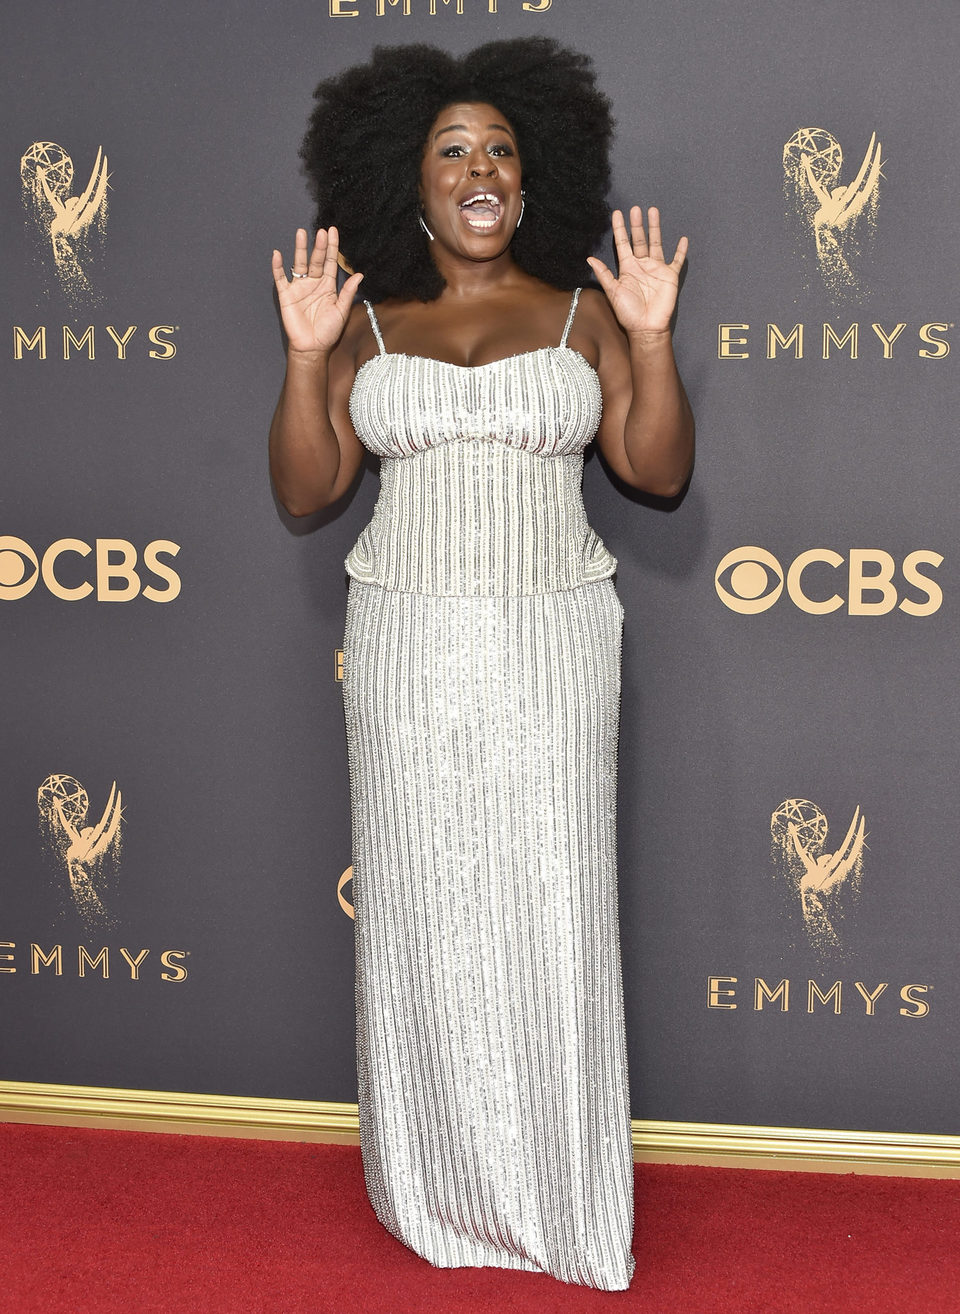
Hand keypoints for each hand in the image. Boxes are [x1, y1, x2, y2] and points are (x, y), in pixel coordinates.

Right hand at [271, 227, 363, 355]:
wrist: (312, 347)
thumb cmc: (328, 331)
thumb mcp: (341, 311)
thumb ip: (347, 292)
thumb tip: (359, 275)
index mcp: (328, 286)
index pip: (330, 262)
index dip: (331, 247)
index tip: (332, 231)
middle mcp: (313, 283)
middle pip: (316, 260)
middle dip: (319, 246)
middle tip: (321, 231)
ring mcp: (299, 288)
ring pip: (299, 264)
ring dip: (300, 249)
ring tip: (301, 233)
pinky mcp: (286, 295)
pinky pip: (281, 279)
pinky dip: (278, 267)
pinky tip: (278, 255)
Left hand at [587, 206, 686, 336]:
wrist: (646, 327)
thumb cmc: (628, 313)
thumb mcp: (613, 292)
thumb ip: (604, 274)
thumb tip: (589, 259)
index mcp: (627, 268)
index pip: (622, 244)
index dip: (619, 229)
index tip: (617, 214)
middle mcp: (642, 265)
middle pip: (639, 240)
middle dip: (637, 224)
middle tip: (635, 208)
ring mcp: (656, 269)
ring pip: (656, 243)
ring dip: (655, 228)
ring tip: (653, 211)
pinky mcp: (670, 276)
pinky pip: (676, 261)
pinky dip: (681, 251)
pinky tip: (683, 239)